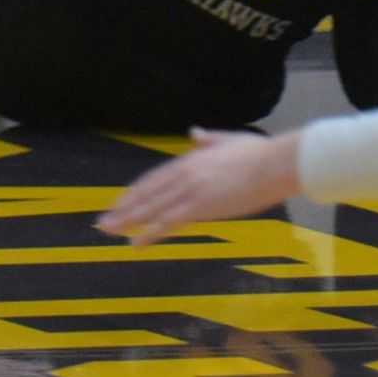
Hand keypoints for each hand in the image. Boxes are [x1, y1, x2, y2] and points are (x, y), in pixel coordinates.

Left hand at [104, 128, 305, 242]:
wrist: (274, 164)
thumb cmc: (259, 154)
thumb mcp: (229, 140)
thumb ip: (208, 139)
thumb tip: (194, 133)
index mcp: (191, 159)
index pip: (155, 177)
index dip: (136, 191)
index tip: (121, 201)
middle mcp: (184, 174)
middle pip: (147, 193)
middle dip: (123, 208)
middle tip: (103, 221)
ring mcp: (190, 190)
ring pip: (151, 208)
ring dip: (127, 221)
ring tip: (108, 231)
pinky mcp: (200, 207)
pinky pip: (168, 223)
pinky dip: (149, 234)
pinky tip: (135, 243)